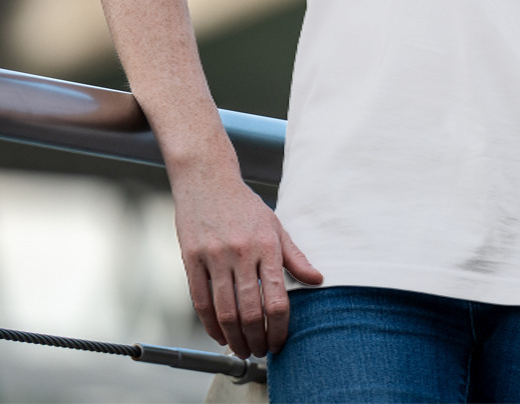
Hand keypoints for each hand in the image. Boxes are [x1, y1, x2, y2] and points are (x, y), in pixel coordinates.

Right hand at [172, 171, 322, 358]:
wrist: (207, 179)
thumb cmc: (244, 205)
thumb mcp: (275, 226)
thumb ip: (295, 256)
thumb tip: (317, 279)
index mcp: (266, 245)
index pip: (277, 299)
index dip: (280, 327)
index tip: (280, 341)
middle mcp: (241, 252)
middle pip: (250, 311)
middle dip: (257, 339)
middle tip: (261, 351)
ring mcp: (214, 256)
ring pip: (224, 311)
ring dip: (234, 338)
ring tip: (242, 349)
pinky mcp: (191, 259)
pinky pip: (200, 301)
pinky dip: (211, 324)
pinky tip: (220, 334)